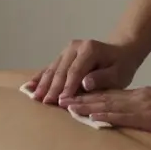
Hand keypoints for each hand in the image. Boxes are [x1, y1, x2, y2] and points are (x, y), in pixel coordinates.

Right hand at [26, 38, 145, 105]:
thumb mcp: (119, 74)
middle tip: (45, 102)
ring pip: (53, 68)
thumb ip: (103, 78)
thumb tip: (85, 83)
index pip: (75, 71)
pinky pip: (50, 67)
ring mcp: (67, 50)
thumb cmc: (121, 66)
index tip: (61, 101)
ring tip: (34, 97)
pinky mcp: (63, 56)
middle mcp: (75, 47)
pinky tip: (29, 86)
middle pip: (61, 70)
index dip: (68, 86)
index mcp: (89, 49)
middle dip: (52, 87)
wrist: (121, 52)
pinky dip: (40, 77)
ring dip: (43, 84)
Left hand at [63, 86, 150, 143]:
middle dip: (81, 99)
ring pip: (108, 104)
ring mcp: (142, 106)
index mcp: (142, 96)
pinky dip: (104, 115)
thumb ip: (147, 108)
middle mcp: (138, 98)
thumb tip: (134, 114)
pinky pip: (122, 116)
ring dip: (86, 106)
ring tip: (67, 106)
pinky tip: (91, 116)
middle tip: (60, 99)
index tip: (73, 97)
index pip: (111, 96)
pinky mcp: (148, 117)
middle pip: (104, 98)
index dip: (90, 97)